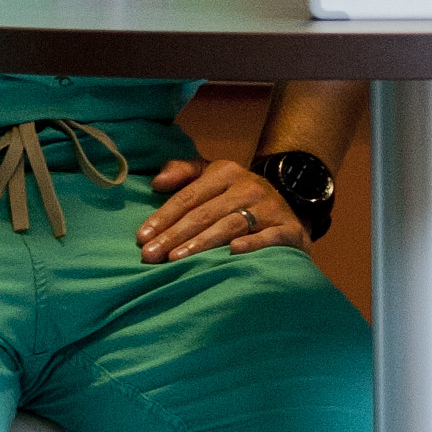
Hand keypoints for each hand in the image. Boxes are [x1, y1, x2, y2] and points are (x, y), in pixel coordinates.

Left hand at [139, 156, 310, 261]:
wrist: (290, 207)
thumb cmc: (238, 197)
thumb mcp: (213, 177)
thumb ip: (184, 173)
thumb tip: (157, 182)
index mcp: (226, 172)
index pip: (188, 196)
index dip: (163, 217)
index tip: (141, 237)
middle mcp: (248, 187)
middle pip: (204, 214)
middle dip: (174, 235)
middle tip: (150, 256)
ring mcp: (270, 207)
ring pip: (230, 225)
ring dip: (201, 243)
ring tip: (176, 259)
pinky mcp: (288, 228)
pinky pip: (268, 236)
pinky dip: (252, 244)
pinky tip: (232, 252)